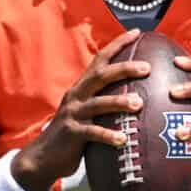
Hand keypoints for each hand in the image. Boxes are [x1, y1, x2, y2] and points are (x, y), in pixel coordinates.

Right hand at [11, 31, 148, 190]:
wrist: (43, 157)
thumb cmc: (72, 135)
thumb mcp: (86, 113)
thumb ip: (103, 103)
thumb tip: (136, 97)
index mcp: (81, 88)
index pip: (100, 59)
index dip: (118, 44)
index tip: (138, 32)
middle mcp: (76, 96)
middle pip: (101, 76)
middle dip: (124, 69)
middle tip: (147, 68)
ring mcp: (73, 114)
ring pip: (98, 103)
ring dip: (119, 102)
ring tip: (139, 104)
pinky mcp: (71, 133)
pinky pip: (92, 133)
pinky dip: (108, 135)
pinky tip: (123, 140)